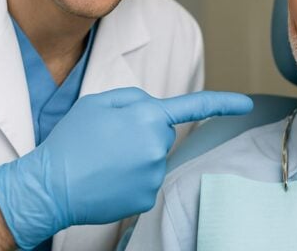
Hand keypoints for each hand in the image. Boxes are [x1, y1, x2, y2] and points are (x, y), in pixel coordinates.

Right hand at [0, 87, 252, 248]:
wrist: (50, 186)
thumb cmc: (71, 140)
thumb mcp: (98, 103)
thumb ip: (134, 99)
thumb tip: (154, 111)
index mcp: (146, 116)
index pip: (193, 106)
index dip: (223, 103)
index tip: (246, 104)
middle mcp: (157, 146)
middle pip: (160, 133)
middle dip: (141, 132)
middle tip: (108, 140)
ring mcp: (154, 175)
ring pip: (152, 158)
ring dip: (134, 157)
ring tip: (103, 161)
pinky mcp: (147, 198)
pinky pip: (146, 181)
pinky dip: (130, 179)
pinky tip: (108, 179)